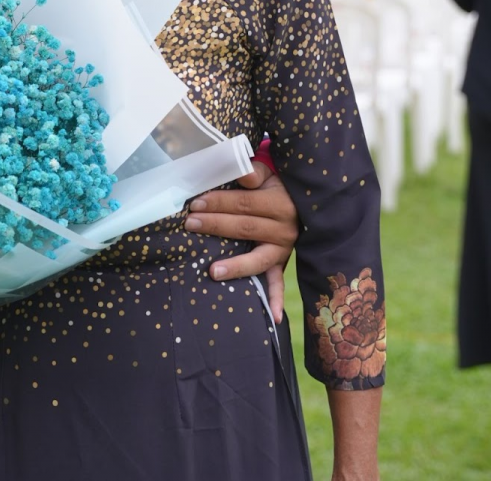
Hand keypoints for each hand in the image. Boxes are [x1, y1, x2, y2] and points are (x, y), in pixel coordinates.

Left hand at [184, 163, 298, 322]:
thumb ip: (253, 172)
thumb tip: (241, 172)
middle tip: (190, 224)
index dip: (219, 203)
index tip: (196, 203)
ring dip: (236, 266)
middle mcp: (285, 229)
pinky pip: (280, 283)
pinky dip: (276, 300)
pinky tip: (272, 318)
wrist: (300, 201)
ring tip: (211, 271)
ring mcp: (285, 249)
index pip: (245, 204)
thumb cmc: (275, 184)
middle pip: (246, 229)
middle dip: (215, 225)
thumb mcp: (268, 173)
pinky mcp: (282, 263)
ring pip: (259, 259)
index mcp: (280, 203)